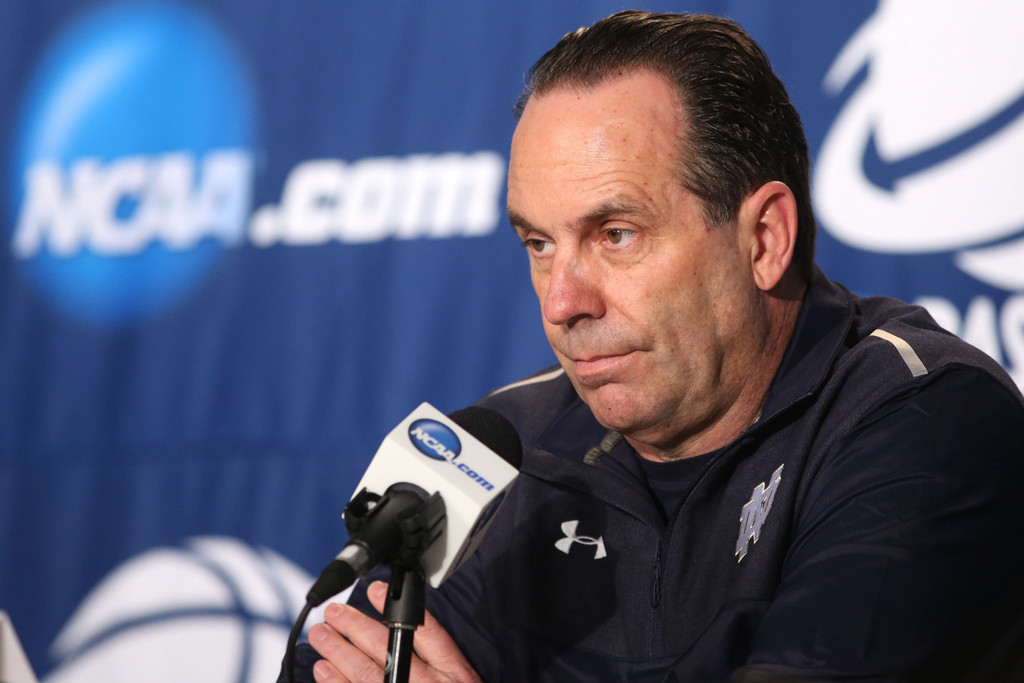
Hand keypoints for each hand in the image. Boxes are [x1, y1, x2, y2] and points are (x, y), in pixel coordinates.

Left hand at [308, 580, 482, 682]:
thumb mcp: (460, 678)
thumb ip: (436, 655)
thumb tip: (400, 626)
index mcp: (452, 672)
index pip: (425, 631)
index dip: (395, 609)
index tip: (374, 589)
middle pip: (387, 650)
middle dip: (355, 627)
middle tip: (334, 613)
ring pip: (367, 675)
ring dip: (338, 653)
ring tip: (320, 637)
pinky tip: (324, 672)